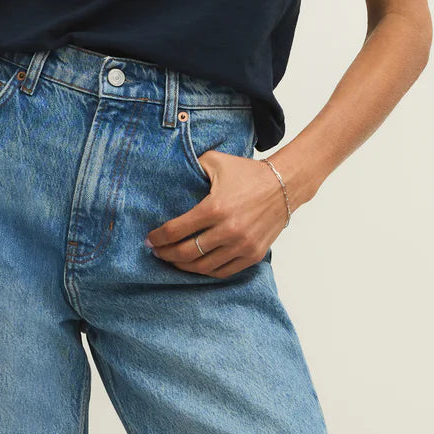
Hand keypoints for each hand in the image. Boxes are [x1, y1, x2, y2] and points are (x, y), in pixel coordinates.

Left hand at [145, 150, 290, 277]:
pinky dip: (206, 271)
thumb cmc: (247, 173)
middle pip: (186, 253)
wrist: (284, 185)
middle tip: (156, 252)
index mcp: (215, 208)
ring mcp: (242, 245)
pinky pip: (223, 272)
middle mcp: (228, 230)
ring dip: (183, 266)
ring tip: (172, 260)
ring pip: (203, 267)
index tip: (149, 239)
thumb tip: (169, 175)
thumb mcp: (215, 162)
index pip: (177, 230)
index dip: (158, 238)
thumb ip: (191, 167)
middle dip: (166, 254)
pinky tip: (195, 265)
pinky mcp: (253, 255)